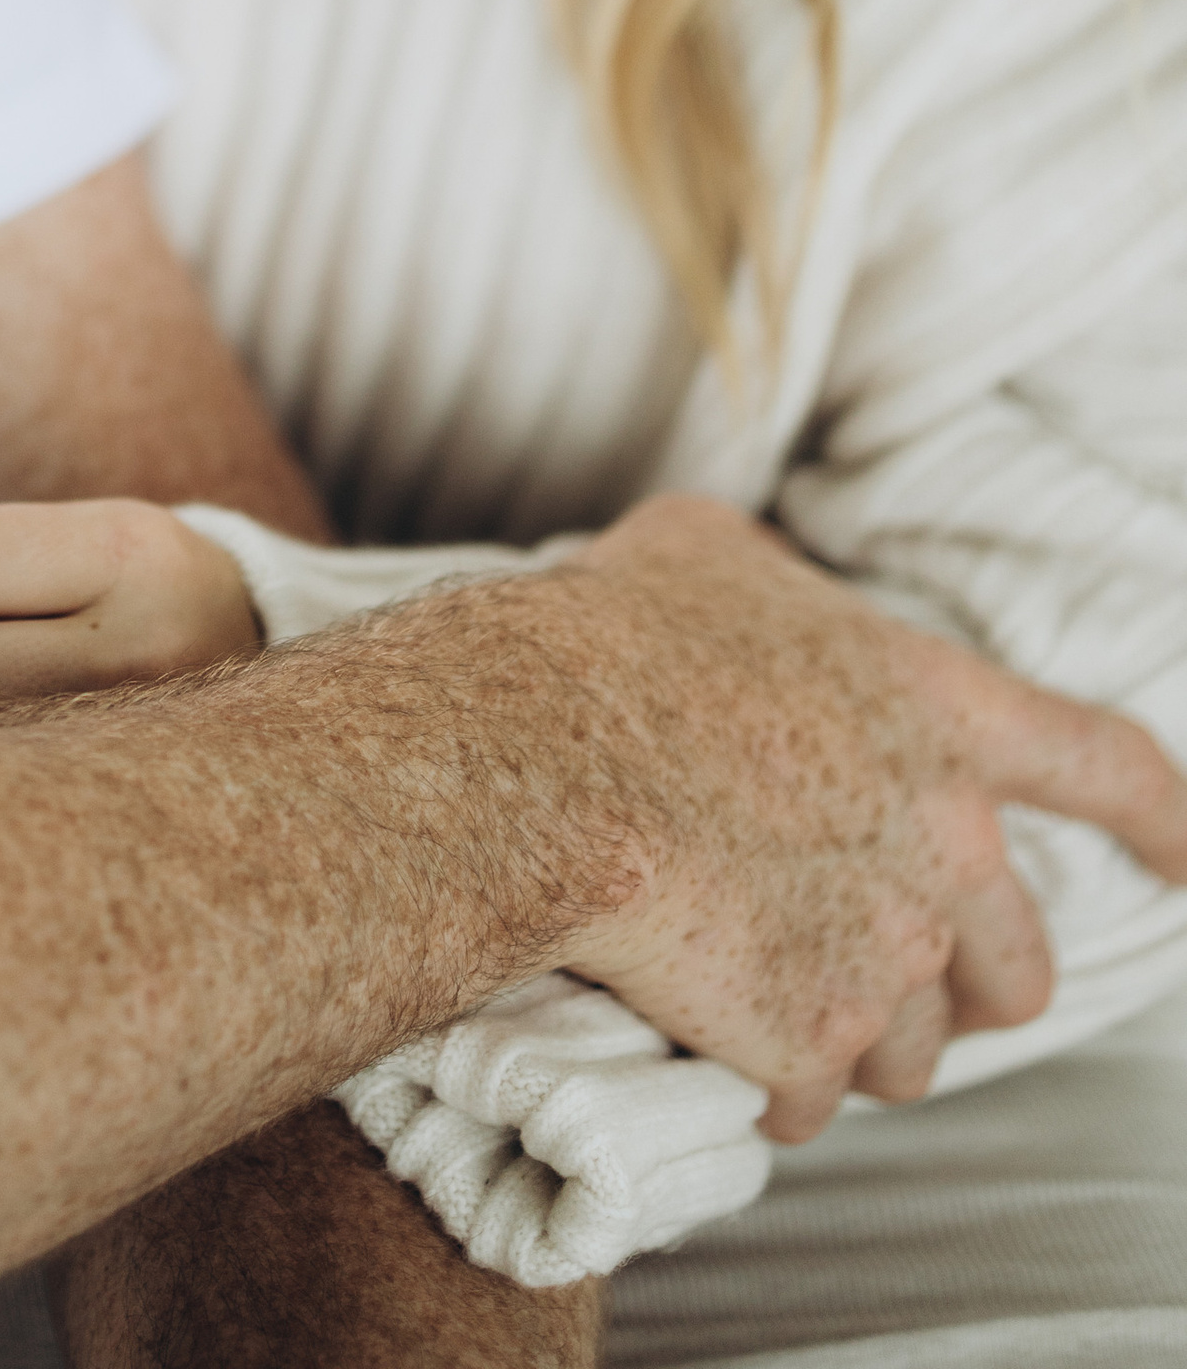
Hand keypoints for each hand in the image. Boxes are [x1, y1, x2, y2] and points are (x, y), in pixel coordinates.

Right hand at [545, 496, 1186, 1142]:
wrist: (529, 755)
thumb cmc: (603, 640)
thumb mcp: (704, 551)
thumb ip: (778, 587)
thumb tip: (761, 596)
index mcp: (939, 710)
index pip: (1107, 769)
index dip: (1163, 823)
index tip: (1186, 865)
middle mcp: (947, 840)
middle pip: (1019, 967)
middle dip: (956, 981)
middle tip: (867, 962)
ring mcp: (891, 949)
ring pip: (916, 1049)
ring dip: (852, 1037)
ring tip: (757, 987)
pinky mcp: (815, 1038)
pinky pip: (812, 1100)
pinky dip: (766, 1081)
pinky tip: (702, 1031)